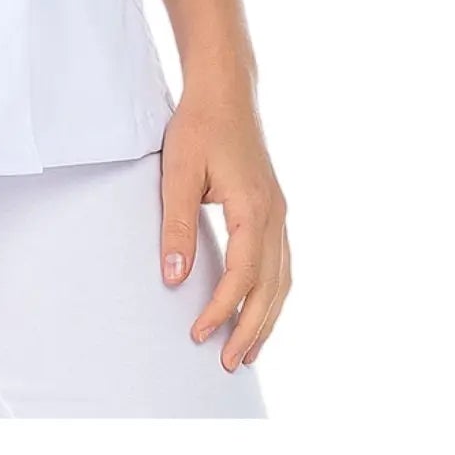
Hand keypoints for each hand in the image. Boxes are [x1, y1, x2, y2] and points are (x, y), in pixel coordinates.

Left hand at [158, 93, 290, 369]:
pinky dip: (273, 294)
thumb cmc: (199, 125)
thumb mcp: (179, 172)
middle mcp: (275, 215)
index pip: (242, 275)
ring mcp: (279, 212)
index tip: (199, 335)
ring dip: (268, 317)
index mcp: (254, 208)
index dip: (222, 309)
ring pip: (282, 279)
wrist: (226, 90)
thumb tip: (173, 277)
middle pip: (271, 287)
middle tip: (230, 364)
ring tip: (249, 351)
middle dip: (252, 329)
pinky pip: (281, 263)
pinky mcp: (274, 209)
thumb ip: (177, 225)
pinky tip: (260, 308)